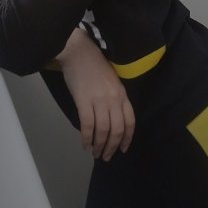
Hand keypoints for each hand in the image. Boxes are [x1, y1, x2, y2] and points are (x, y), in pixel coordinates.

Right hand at [56, 28, 134, 161]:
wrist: (78, 51)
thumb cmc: (93, 63)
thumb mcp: (111, 80)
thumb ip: (114, 97)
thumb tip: (110, 117)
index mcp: (122, 93)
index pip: (130, 121)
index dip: (127, 138)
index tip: (123, 149)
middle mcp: (114, 99)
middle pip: (117, 129)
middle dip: (112, 146)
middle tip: (106, 156)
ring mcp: (99, 100)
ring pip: (103, 131)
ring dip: (99, 145)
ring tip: (94, 153)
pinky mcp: (84, 101)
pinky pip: (88, 125)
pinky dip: (87, 138)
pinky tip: (84, 144)